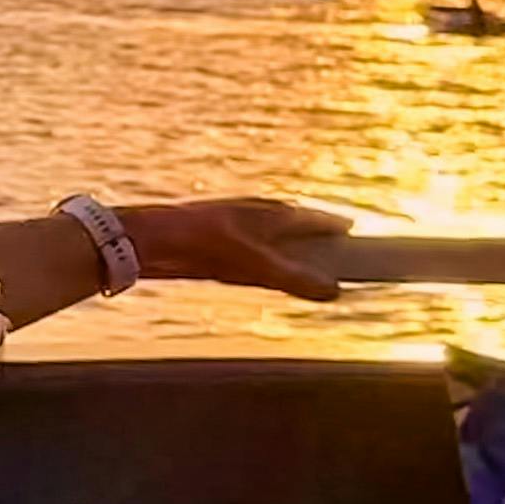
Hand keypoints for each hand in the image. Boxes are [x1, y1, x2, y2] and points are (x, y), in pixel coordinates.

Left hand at [119, 198, 350, 300]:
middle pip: (292, 224)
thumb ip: (295, 278)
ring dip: (286, 247)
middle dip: (311, 235)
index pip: (312, 218)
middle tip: (332, 246)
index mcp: (272, 213)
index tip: (352, 229)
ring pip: (269, 235)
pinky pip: (248, 250)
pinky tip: (257, 271)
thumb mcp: (257, 265)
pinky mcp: (216, 241)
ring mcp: (235, 226)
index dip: (332, 225)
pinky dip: (261, 259)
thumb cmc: (206, 242)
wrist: (152, 240)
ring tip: (301, 261)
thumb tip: (334, 290)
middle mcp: (256, 215)